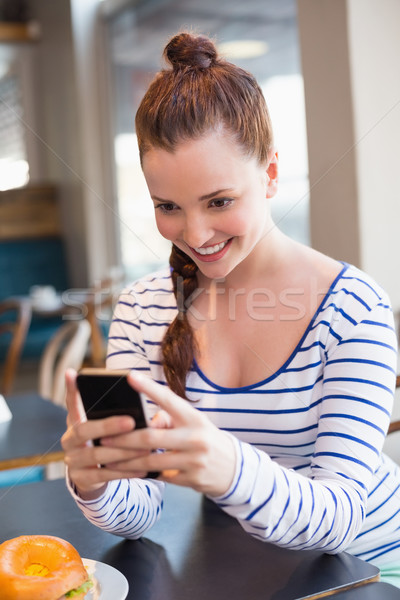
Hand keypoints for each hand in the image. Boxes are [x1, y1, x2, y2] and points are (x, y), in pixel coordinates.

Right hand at [61, 369, 152, 499]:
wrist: (96, 477)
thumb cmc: (110, 442)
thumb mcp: (111, 428)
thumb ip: (123, 416)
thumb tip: (150, 418)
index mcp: (76, 421)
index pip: (71, 402)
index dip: (71, 389)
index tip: (73, 372)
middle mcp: (69, 439)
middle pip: (84, 430)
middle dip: (108, 425)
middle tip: (131, 421)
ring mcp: (73, 460)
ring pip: (96, 455)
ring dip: (122, 451)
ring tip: (145, 448)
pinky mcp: (82, 480)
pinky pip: (104, 476)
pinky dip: (125, 472)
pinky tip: (143, 469)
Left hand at [100, 372, 236, 496]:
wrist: (234, 468)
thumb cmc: (204, 438)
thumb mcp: (192, 423)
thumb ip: (167, 420)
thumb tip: (139, 424)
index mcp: (194, 417)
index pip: (168, 399)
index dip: (148, 387)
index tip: (129, 377)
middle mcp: (195, 437)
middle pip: (152, 438)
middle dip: (124, 439)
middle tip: (104, 439)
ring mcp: (194, 460)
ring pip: (152, 461)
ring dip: (127, 461)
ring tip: (108, 459)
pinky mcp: (191, 479)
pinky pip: (160, 476)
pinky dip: (142, 474)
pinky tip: (126, 471)